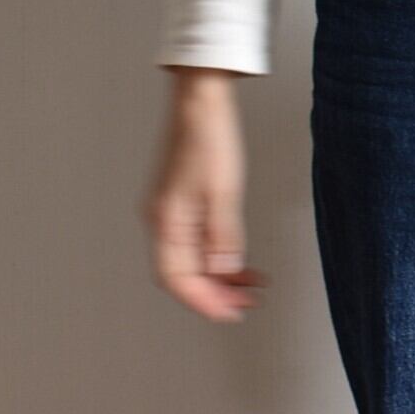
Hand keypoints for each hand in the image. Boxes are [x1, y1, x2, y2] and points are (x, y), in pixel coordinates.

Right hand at [142, 71, 267, 322]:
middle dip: (215, 293)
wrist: (202, 100)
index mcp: (166, 220)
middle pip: (184, 273)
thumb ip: (223, 234)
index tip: (229, 313)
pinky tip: (240, 259)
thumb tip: (224, 271)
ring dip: (220, 276)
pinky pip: (198, 240)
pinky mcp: (185, 202)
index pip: (177, 278)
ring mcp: (173, 212)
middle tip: (246, 304)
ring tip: (251, 286)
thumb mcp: (224, 190)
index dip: (202, 301)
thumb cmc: (209, 137)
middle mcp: (163, 220)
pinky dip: (219, 254)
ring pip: (193, 259)